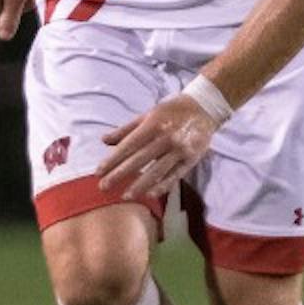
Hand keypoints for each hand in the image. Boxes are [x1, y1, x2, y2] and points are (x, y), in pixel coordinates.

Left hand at [97, 94, 221, 201]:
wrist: (204, 108)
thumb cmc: (172, 111)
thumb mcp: (148, 115)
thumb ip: (126, 129)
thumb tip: (103, 140)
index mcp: (153, 125)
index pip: (128, 145)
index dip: (113, 159)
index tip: (99, 172)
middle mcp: (166, 138)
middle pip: (139, 160)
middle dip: (120, 174)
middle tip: (104, 187)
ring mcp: (179, 150)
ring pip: (157, 171)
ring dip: (140, 185)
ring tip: (125, 196)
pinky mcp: (191, 159)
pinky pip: (175, 175)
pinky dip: (162, 186)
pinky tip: (150, 194)